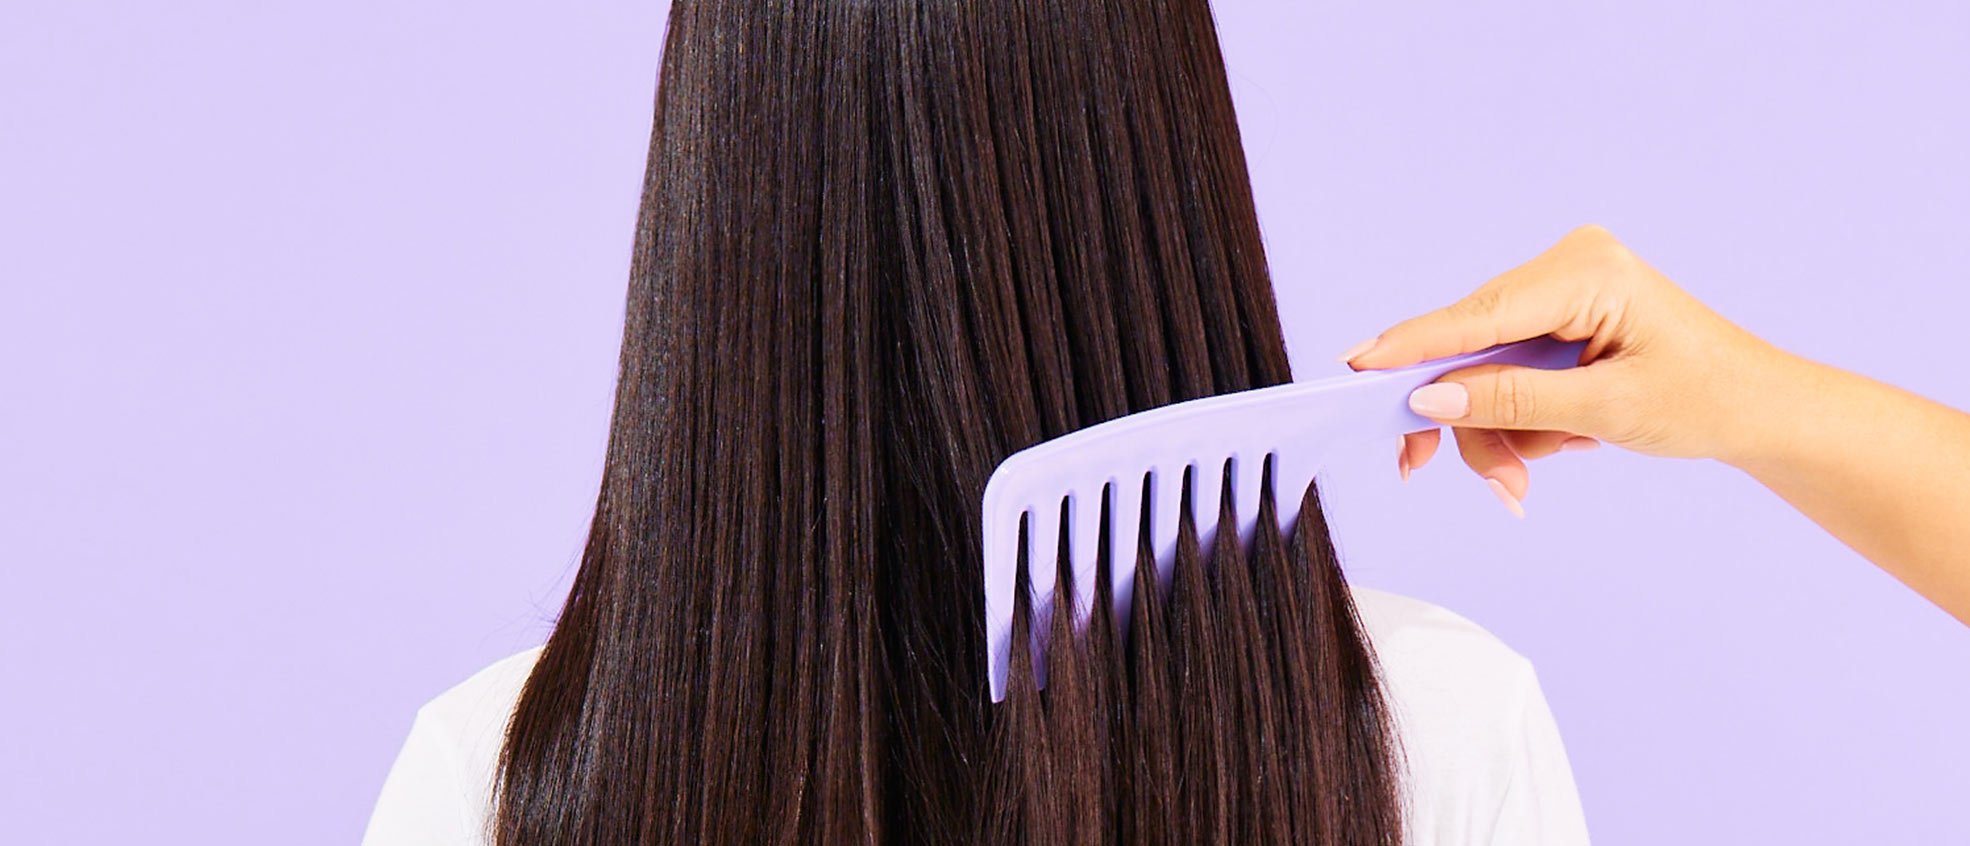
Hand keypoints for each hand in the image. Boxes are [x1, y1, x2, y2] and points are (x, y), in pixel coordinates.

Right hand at [1336, 224, 1796, 515]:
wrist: (1758, 408)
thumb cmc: (1705, 399)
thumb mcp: (1606, 410)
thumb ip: (1513, 401)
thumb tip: (1431, 397)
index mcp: (1586, 270)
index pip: (1478, 313)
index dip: (1413, 345)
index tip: (1356, 365)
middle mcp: (1566, 266)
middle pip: (1472, 348)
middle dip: (1470, 421)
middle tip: (1483, 485)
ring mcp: (1560, 290)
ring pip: (1482, 368)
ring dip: (1494, 433)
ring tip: (1520, 485)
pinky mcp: (1558, 317)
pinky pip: (1504, 371)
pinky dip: (1513, 420)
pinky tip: (1549, 447)